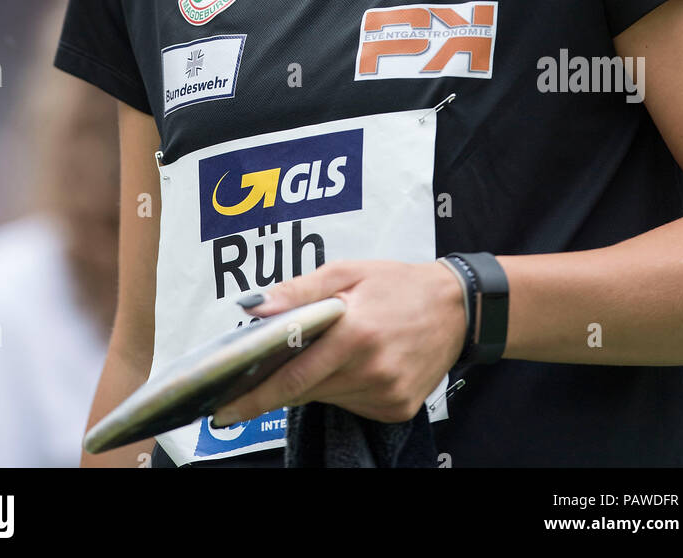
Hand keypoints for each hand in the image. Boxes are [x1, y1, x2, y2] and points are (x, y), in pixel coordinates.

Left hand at [212, 258, 467, 425]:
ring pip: (327, 397)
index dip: (256, 396)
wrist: (457, 307)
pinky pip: (352, 404)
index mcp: (356, 332)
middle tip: (254, 378)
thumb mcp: (348, 272)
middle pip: (306, 389)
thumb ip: (299, 292)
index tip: (225, 409)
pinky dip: (341, 388)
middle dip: (277, 385)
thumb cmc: (398, 284)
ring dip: (314, 381)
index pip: (293, 375)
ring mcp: (386, 394)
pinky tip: (354, 364)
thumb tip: (254, 307)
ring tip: (326, 352)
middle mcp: (372, 370)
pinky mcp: (397, 409)